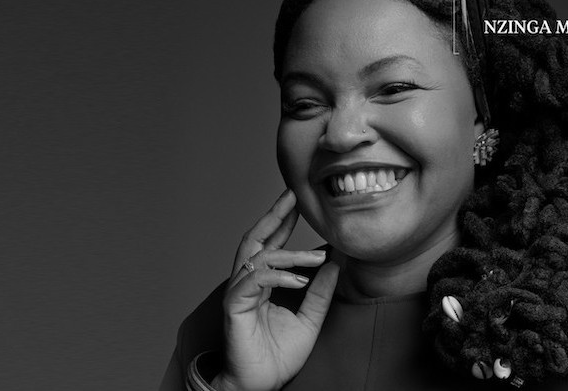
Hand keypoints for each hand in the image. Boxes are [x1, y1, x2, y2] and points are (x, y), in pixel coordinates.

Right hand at [211, 188, 339, 390]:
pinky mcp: (234, 305)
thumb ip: (320, 293)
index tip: (297, 203)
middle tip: (291, 197)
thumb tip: (335, 264)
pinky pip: (255, 281)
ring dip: (289, 252)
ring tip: (317, 257)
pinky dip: (278, 276)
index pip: (270, 245)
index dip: (282, 223)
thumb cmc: (277, 356)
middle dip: (273, 216)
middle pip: (255, 240)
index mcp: (261, 283)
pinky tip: (300, 279)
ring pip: (259, 258)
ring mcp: (238, 292)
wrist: (259, 384)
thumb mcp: (309, 320)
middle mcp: (246, 282)